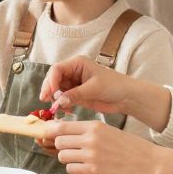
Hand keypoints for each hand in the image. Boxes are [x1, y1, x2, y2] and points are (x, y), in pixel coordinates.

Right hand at [41, 57, 172, 131]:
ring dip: (55, 99)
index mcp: (77, 63)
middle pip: (53, 79)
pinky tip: (65, 110)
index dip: (51, 80)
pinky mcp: (76, 95)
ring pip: (57, 90)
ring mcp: (74, 84)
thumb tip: (59, 101)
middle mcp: (73, 72)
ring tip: (57, 108)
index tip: (51, 93)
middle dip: (49, 90)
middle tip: (45, 100)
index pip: (57, 69)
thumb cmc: (114, 86)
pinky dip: (61, 105)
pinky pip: (63, 99)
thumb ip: (75, 94)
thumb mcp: (94, 88)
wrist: (126, 97)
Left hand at [50, 119, 172, 173]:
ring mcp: (91, 156)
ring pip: (63, 156)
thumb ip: (87, 132)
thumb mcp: (108, 131)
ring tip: (82, 160)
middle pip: (59, 141)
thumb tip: (63, 133)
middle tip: (71, 150)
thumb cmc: (130, 147)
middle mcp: (90, 139)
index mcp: (94, 126)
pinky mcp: (94, 171)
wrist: (149, 162)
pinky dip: (76, 170)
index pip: (62, 126)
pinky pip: (71, 170)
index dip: (52, 132)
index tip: (48, 136)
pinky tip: (88, 169)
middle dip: (61, 147)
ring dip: (69, 159)